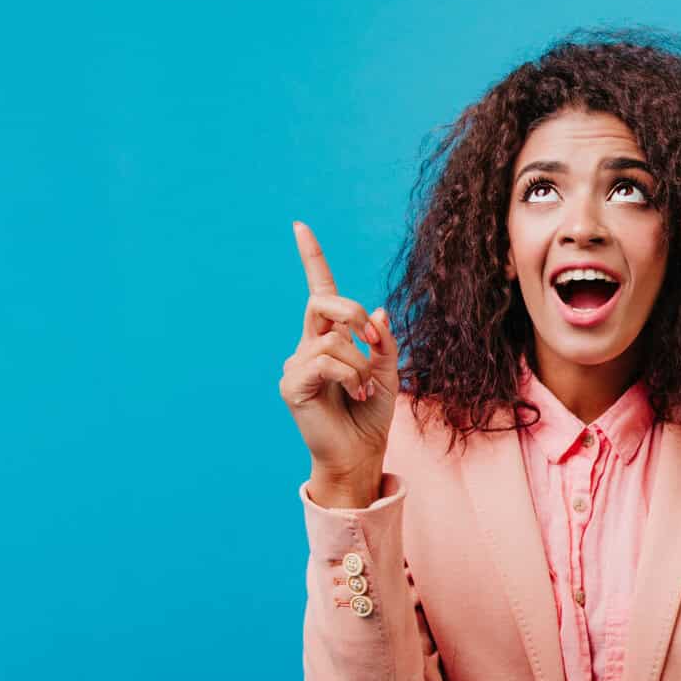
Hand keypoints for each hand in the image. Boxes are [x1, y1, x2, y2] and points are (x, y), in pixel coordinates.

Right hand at [277, 222, 397, 505]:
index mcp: (329, 338)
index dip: (311, 258)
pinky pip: (325, 362)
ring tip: (364, 390)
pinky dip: (351, 377)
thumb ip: (383, 341)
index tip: (300, 226)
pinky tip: (355, 396)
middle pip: (323, 302)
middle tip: (376, 343)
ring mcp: (295, 364)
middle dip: (352, 314)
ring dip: (361, 364)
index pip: (319, 291)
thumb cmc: (372, 415)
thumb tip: (376, 310)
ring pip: (333, 340)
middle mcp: (307, 345)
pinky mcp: (292, 385)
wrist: (361, 453)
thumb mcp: (389, 371)